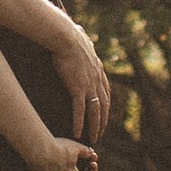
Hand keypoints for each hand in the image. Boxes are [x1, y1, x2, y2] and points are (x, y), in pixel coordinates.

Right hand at [58, 28, 111, 146]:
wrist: (65, 36)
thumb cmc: (69, 34)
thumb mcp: (80, 37)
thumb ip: (82, 40)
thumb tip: (80, 31)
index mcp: (98, 69)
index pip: (106, 92)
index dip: (105, 105)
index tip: (104, 115)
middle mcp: (96, 79)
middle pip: (104, 105)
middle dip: (103, 121)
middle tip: (101, 133)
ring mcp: (88, 85)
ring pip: (95, 111)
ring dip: (95, 126)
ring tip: (93, 138)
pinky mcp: (77, 88)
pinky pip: (80, 110)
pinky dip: (80, 123)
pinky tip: (78, 133)